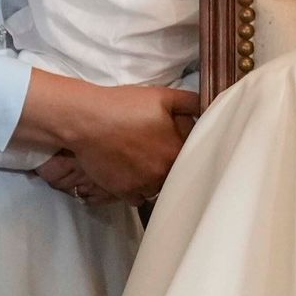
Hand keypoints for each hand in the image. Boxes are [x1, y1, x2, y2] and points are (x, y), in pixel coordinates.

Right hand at [24, 78, 198, 204]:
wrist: (87, 120)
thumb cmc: (124, 106)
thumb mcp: (162, 96)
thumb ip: (191, 103)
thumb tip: (208, 110)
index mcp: (176, 152)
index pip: (195, 158)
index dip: (188, 149)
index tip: (176, 141)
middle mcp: (163, 174)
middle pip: (177, 176)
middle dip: (171, 164)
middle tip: (157, 149)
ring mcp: (143, 186)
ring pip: (159, 188)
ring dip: (156, 179)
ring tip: (144, 161)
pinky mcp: (124, 193)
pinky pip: (139, 198)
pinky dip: (138, 189)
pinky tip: (132, 173)